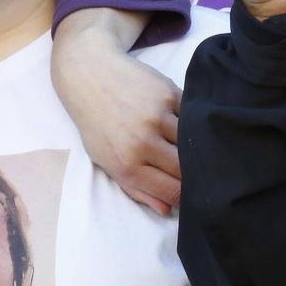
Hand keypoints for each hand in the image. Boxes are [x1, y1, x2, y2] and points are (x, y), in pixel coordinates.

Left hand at [52, 14, 182, 213]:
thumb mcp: (106, 160)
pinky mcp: (169, 94)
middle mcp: (142, 143)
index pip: (172, 191)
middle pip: (186, 170)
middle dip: (194, 174)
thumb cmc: (97, 123)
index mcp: (126, 165)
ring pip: (194, 143)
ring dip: (195, 147)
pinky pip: (192, 117)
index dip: (186, 196)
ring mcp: (157, 117)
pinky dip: (191, 121)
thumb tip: (166, 210)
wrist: (89, 74)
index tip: (192, 194)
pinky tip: (181, 120)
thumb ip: (136, 188)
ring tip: (192, 147)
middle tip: (197, 173)